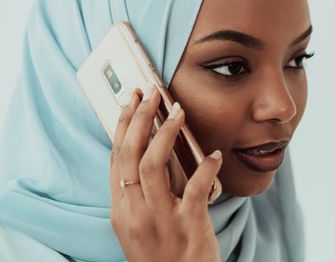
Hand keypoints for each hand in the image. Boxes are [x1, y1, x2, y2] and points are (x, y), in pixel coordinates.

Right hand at [109, 86, 221, 261]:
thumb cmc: (160, 253)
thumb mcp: (137, 224)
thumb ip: (137, 192)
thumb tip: (145, 151)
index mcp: (121, 209)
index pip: (116, 158)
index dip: (122, 125)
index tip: (129, 99)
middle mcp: (135, 211)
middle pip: (131, 154)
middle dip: (138, 118)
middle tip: (149, 93)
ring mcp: (160, 218)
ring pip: (153, 165)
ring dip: (165, 133)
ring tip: (177, 111)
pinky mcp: (188, 225)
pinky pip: (195, 189)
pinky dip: (205, 168)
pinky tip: (213, 155)